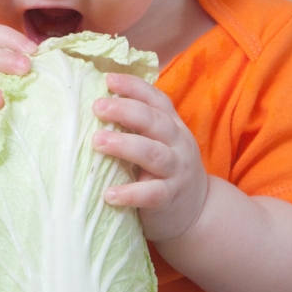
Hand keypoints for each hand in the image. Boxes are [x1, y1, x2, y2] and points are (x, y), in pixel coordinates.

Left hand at [93, 73, 209, 241]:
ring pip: (153, 153)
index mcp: (172, 126)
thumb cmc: (165, 172)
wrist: (196, 212)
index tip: (107, 79)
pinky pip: (152, 194)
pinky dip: (131, 193)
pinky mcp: (171, 198)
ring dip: (124, 145)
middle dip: (125, 111)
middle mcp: (178, 144)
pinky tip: (109, 195)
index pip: (156, 100)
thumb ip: (138, 127)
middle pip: (154, 121)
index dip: (134, 87)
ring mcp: (177, 170)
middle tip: (97, 107)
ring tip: (97, 141)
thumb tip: (94, 105)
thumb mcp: (159, 143)